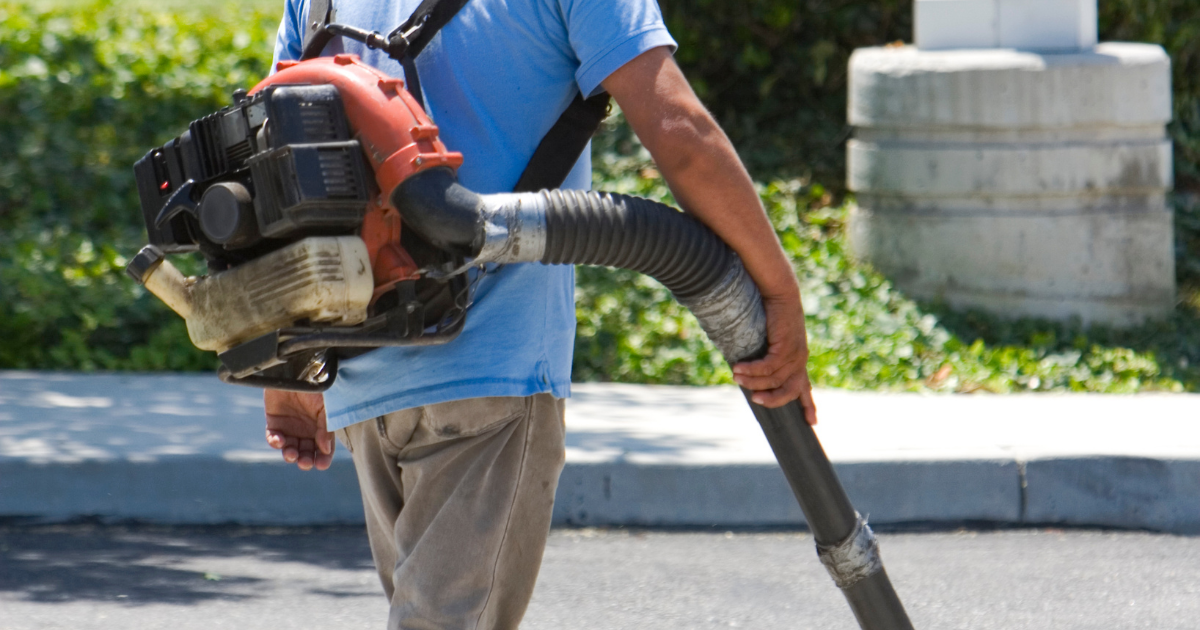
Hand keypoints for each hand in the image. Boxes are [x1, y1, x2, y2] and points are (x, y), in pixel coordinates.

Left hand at [264, 389, 334, 470]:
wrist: (295, 368)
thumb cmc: (315, 385)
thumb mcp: (326, 406)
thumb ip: (326, 427)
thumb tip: (325, 449)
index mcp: (321, 427)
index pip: (324, 448)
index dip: (323, 458)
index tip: (322, 464)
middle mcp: (306, 430)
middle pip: (306, 452)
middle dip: (306, 460)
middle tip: (305, 462)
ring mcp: (290, 427)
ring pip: (290, 448)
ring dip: (291, 455)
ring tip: (291, 454)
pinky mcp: (274, 422)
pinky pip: (273, 437)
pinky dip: (275, 442)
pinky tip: (279, 441)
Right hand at [731, 294, 817, 424]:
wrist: (779, 292)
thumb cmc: (771, 313)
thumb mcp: (770, 340)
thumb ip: (763, 356)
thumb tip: (743, 371)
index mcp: (798, 359)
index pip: (805, 387)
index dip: (809, 405)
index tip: (812, 422)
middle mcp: (800, 359)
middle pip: (791, 391)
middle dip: (773, 400)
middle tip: (755, 400)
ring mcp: (795, 354)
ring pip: (774, 379)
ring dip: (753, 381)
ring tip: (736, 377)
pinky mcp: (786, 346)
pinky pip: (768, 367)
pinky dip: (753, 370)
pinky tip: (738, 368)